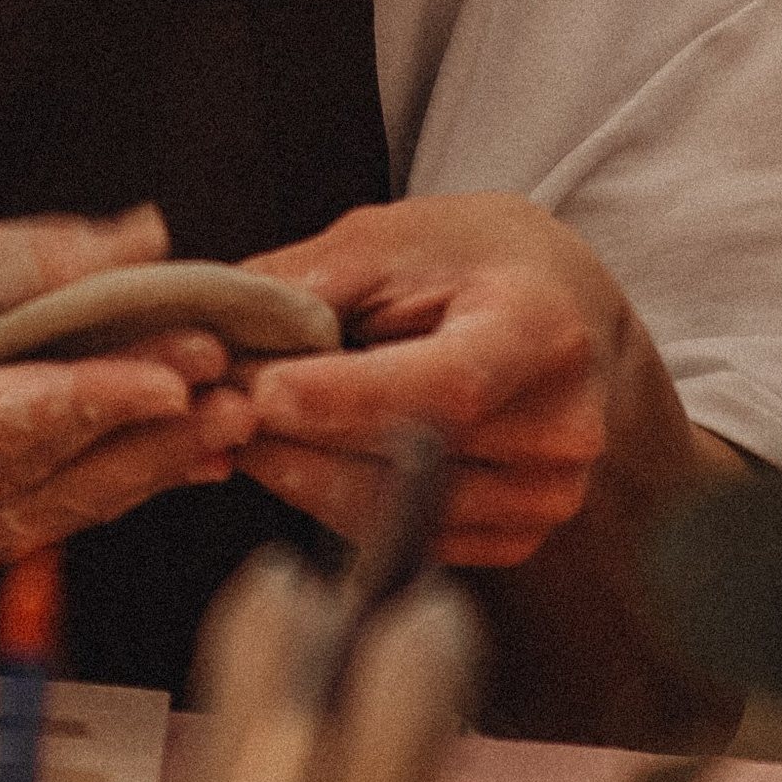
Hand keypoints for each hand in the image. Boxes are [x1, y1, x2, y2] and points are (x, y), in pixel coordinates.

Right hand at [0, 202, 254, 589]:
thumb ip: (35, 258)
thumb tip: (147, 245)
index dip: (86, 403)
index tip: (172, 379)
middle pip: (27, 476)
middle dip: (137, 426)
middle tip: (227, 383)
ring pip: (47, 511)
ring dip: (145, 462)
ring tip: (227, 412)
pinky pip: (42, 521)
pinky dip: (113, 478)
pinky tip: (182, 445)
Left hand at [236, 196, 632, 567]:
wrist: (562, 308)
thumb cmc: (471, 260)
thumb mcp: (391, 239)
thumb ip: (308, 284)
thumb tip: (218, 332)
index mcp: (541, 330)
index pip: (447, 385)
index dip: (349, 398)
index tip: (264, 394)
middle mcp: (562, 426)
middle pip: (411, 460)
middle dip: (296, 438)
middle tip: (218, 409)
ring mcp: (548, 495)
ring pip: (395, 514)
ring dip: (302, 477)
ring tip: (247, 430)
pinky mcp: (519, 537)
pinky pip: (406, 542)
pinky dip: (336, 505)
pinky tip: (297, 460)